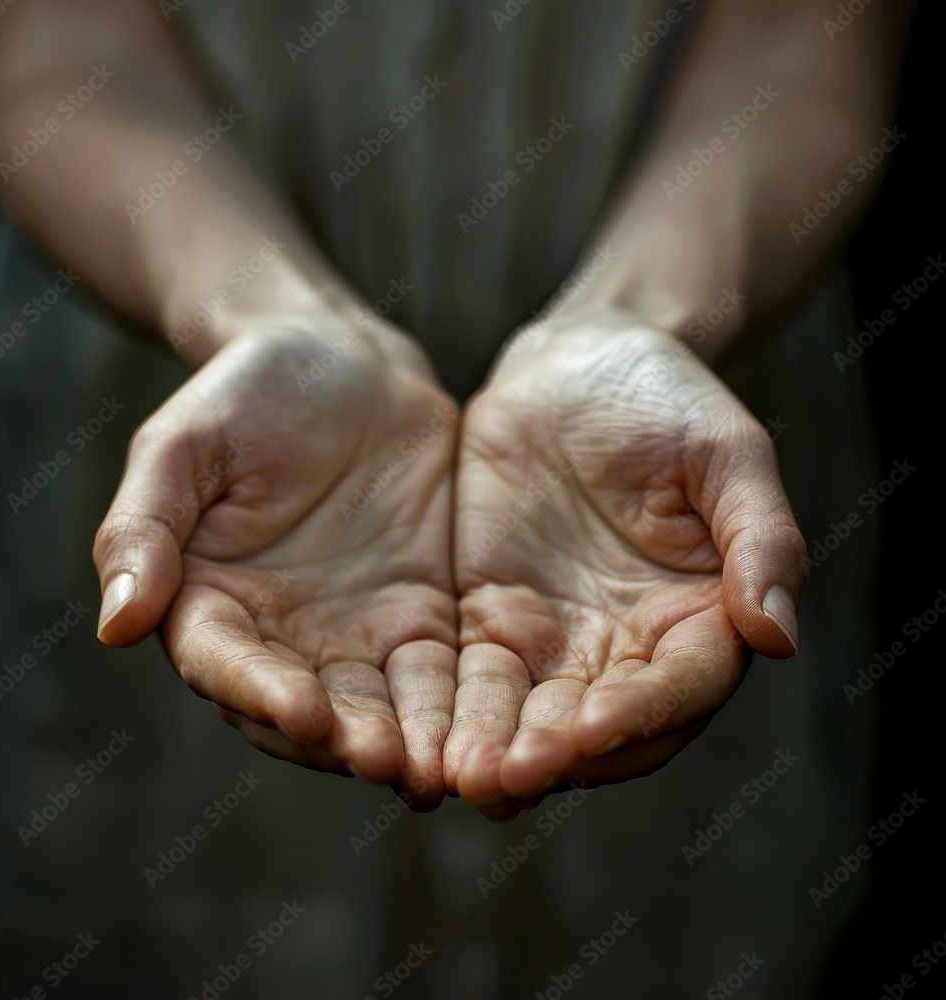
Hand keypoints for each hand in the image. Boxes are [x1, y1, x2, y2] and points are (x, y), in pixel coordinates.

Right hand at [93, 311, 457, 807]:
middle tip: (388, 763)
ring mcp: (354, 632)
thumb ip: (144, 530)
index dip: (262, 694)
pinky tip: (486, 730)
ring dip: (408, 742)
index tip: (306, 714)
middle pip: (307, 708)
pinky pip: (438, 672)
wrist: (342, 361)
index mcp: (210, 604)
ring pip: (378, 707)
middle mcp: (281, 636)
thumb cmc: (249, 391)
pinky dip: (456, 706)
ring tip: (444, 767)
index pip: (228, 666)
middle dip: (347, 741)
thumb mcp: (183, 446)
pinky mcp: (419, 616)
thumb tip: (117, 624)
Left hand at [444, 313, 805, 817]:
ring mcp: (557, 637)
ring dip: (499, 750)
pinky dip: (454, 711)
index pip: (680, 685)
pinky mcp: (492, 617)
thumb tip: (780, 635)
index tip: (594, 731)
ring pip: (530, 714)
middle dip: (557, 754)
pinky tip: (427, 741)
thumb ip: (761, 541)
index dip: (643, 712)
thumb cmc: (667, 400)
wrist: (578, 364)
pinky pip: (472, 675)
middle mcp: (629, 645)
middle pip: (600, 723)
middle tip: (510, 778)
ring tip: (464, 777)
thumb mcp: (728, 456)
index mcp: (700, 617)